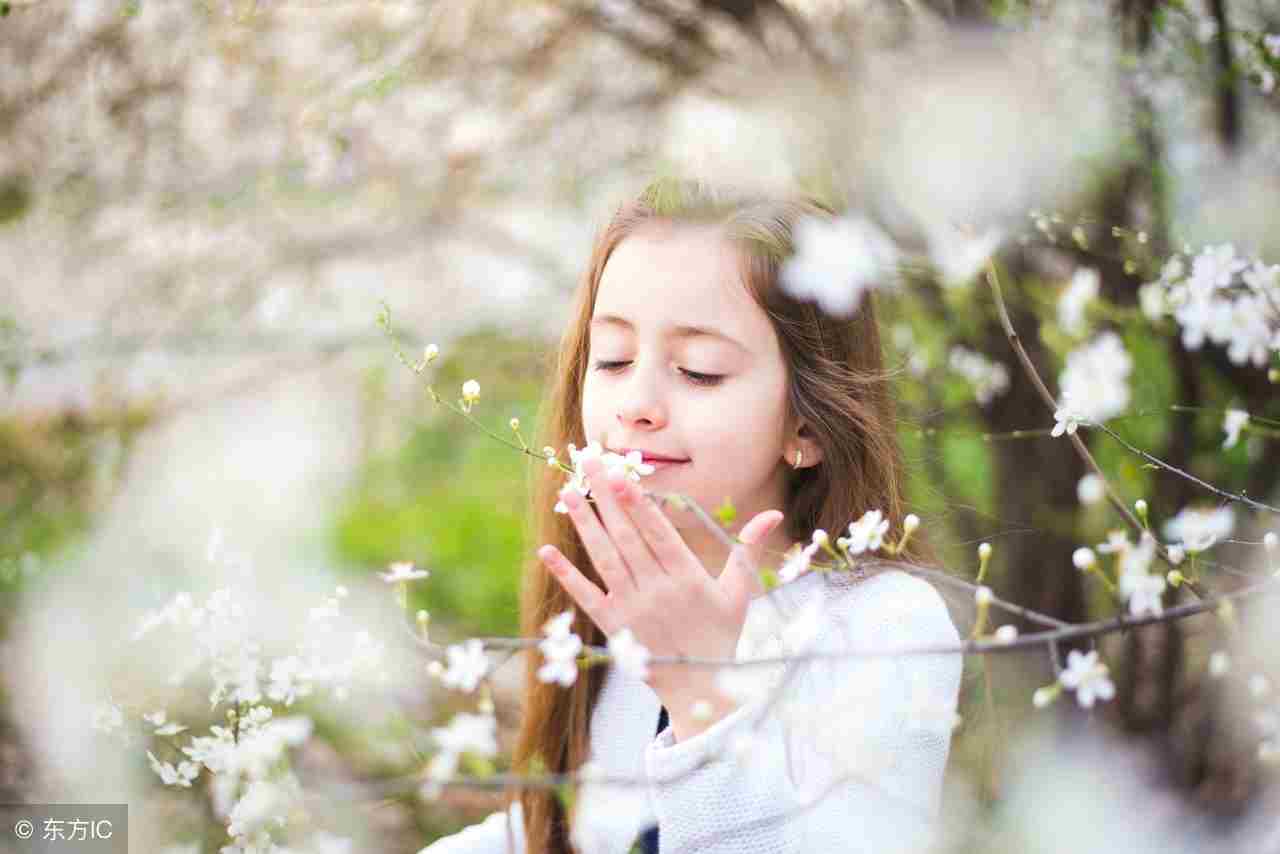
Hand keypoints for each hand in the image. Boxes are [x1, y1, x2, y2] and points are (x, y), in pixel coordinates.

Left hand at [537, 456, 783, 728]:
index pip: (659, 535)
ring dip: (584, 525)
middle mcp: (658, 591)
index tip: (623, 477)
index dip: (639, 506)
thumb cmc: (722, 635)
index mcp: (689, 578)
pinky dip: (566, 574)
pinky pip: (586, 596)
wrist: (700, 688)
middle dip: (607, 498)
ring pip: (605, 559)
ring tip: (566, 493)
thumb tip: (772, 514)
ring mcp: (632, 609)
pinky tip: (547, 551)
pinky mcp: (614, 627)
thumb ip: (747, 549)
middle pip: (627, 537)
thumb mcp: (740, 592)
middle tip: (589, 464)